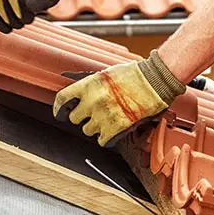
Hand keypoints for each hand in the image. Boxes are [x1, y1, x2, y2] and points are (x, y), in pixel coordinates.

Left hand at [53, 50, 186, 146]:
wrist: (154, 81)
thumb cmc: (134, 75)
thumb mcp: (106, 74)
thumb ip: (90, 85)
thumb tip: (78, 94)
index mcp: (88, 85)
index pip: (62, 99)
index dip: (59, 109)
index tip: (60, 114)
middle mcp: (93, 101)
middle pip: (74, 119)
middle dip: (83, 118)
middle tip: (94, 114)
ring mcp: (103, 115)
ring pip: (88, 131)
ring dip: (96, 127)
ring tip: (108, 119)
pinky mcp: (116, 128)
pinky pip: (102, 140)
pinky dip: (107, 138)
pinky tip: (113, 130)